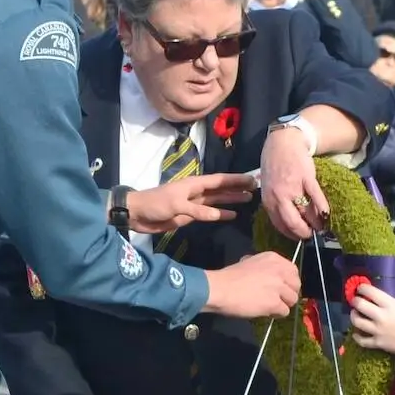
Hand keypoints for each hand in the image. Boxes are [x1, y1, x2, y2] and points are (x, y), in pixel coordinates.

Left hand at [127, 173, 255, 233]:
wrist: (138, 214)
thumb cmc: (156, 204)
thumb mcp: (177, 205)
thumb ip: (198, 210)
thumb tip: (219, 214)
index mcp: (194, 184)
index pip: (219, 180)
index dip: (235, 180)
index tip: (251, 179)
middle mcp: (196, 191)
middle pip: (221, 189)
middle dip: (237, 188)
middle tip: (255, 188)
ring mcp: (194, 203)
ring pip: (217, 200)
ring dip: (231, 199)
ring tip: (248, 199)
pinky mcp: (190, 215)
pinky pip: (210, 213)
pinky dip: (221, 214)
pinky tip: (232, 215)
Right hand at [204, 252, 299, 317]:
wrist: (220, 288)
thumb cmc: (230, 276)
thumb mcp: (248, 262)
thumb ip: (262, 267)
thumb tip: (265, 273)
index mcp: (274, 258)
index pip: (293, 270)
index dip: (288, 281)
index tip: (281, 287)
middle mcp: (279, 270)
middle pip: (296, 285)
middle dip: (289, 293)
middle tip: (278, 299)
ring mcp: (278, 287)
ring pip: (293, 299)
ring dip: (283, 304)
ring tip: (271, 307)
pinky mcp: (274, 302)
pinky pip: (284, 311)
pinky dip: (276, 314)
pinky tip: (266, 312)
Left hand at [260, 128, 327, 239]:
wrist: (283, 143)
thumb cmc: (274, 164)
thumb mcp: (268, 187)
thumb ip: (275, 203)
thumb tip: (286, 221)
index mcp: (268, 201)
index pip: (280, 226)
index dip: (292, 234)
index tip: (300, 237)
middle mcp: (279, 197)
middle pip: (293, 224)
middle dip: (304, 233)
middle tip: (312, 235)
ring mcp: (293, 188)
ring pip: (306, 213)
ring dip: (316, 223)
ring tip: (322, 226)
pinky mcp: (306, 179)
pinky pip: (316, 198)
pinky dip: (323, 208)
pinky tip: (327, 214)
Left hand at [349, 286, 394, 357]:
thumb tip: (394, 290)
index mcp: (390, 305)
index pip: (371, 292)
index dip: (362, 288)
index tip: (361, 288)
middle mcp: (381, 316)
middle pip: (360, 305)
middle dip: (355, 301)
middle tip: (355, 300)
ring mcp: (378, 331)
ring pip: (357, 322)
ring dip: (354, 316)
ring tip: (355, 314)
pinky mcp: (378, 343)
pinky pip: (362, 340)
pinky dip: (356, 337)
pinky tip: (356, 333)